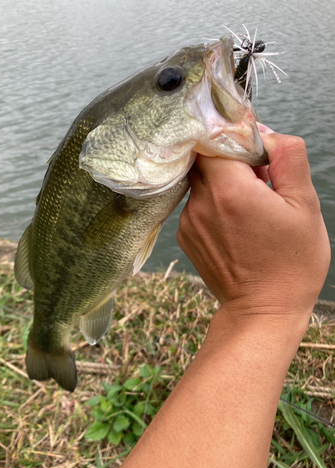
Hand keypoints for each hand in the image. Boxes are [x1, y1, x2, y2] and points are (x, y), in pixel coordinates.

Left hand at [177, 131, 329, 317]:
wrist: (263, 311)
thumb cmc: (291, 263)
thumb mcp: (304, 205)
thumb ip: (288, 158)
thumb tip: (267, 134)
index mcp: (229, 190)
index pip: (215, 139)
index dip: (237, 138)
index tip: (258, 153)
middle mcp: (200, 203)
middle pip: (204, 158)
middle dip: (231, 160)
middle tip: (259, 180)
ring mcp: (188, 221)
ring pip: (201, 181)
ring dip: (224, 183)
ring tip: (250, 207)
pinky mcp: (186, 236)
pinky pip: (197, 204)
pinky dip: (215, 204)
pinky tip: (237, 225)